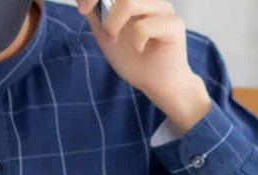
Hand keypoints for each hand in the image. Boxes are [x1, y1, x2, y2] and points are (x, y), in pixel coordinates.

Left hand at [76, 0, 211, 132]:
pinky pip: (144, 27)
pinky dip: (136, 41)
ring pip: (129, 2)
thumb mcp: (104, 33)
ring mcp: (163, 9)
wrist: (155, 83)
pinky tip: (140, 48)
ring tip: (116, 40)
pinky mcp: (174, 24)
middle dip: (102, 7)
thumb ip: (94, 12)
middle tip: (103, 30)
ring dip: (114, 24)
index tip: (83, 9)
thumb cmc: (132, 59)